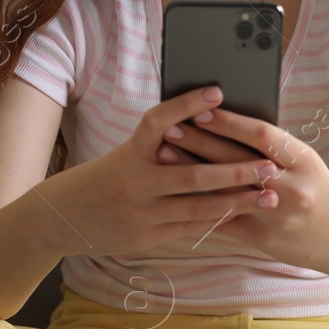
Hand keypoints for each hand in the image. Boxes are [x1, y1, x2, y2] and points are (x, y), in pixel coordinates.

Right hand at [36, 86, 276, 256]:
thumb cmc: (102, 178)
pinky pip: (191, 230)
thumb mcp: (123, 154)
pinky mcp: (147, 237)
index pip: (159, 121)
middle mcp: (135, 182)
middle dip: (235, 170)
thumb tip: (205, 123)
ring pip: (199, 208)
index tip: (217, 91)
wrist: (60, 217)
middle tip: (268, 165)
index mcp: (130, 152)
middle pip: (193, 174)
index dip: (187, 104)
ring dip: (237, 202)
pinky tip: (243, 217)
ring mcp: (142, 214)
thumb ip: (159, 144)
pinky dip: (218, 222)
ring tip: (269, 196)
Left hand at [160, 104, 328, 273]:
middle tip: (170, 128)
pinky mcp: (264, 239)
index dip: (229, 122)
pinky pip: (226, 220)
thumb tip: (229, 122)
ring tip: (165, 156)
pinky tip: (176, 191)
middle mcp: (293, 188)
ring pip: (226, 191)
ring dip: (192, 172)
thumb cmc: (321, 192)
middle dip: (200, 142)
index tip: (201, 109)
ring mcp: (278, 216)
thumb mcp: (307, 163)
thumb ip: (275, 148)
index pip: (262, 136)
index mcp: (305, 161)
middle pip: (238, 161)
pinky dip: (199, 203)